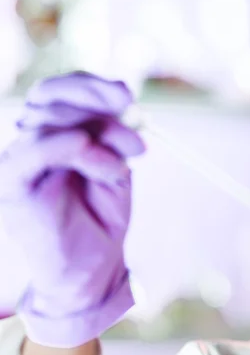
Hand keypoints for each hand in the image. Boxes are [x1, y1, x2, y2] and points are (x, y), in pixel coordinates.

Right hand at [0, 72, 144, 347]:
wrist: (90, 269)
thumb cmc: (100, 221)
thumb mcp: (116, 171)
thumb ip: (115, 140)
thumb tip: (128, 109)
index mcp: (55, 136)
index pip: (61, 93)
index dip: (91, 85)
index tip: (128, 94)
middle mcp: (33, 143)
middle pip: (51, 97)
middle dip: (95, 99)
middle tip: (131, 113)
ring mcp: (20, 161)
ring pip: (47, 120)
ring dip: (96, 135)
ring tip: (120, 169)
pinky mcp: (14, 183)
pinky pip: (35, 151)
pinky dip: (66, 144)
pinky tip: (90, 149)